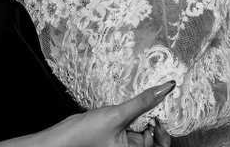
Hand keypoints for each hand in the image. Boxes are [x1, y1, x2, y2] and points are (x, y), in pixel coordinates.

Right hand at [30, 82, 175, 146]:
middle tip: (152, 104)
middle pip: (154, 135)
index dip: (163, 129)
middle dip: (154, 119)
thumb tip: (165, 89)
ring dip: (145, 113)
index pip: (160, 144)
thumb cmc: (86, 134)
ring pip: (144, 126)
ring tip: (140, 101)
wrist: (64, 134)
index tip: (158, 114)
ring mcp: (126, 141)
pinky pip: (134, 121)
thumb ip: (143, 102)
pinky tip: (132, 103)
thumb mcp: (118, 115)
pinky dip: (135, 111)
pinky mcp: (120, 132)